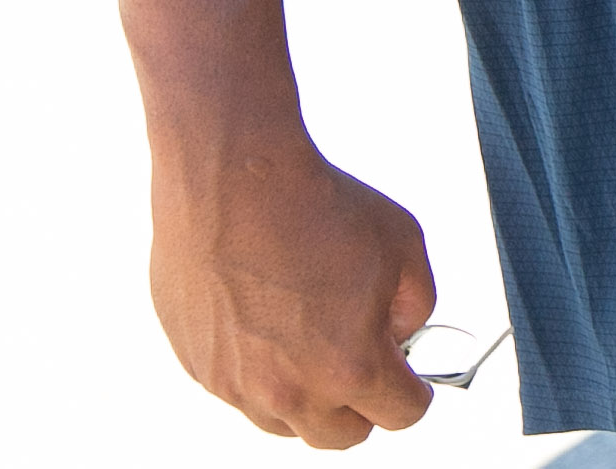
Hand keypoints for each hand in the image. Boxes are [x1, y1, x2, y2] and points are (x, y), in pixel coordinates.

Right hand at [149, 139, 437, 446]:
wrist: (234, 180)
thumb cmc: (315, 207)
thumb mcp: (404, 247)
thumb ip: (414, 306)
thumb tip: (401, 336)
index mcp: (349, 367)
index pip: (401, 415)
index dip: (415, 392)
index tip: (412, 378)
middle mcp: (289, 390)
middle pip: (341, 435)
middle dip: (362, 405)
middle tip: (365, 361)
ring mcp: (236, 385)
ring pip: (286, 422)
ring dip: (309, 396)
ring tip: (312, 336)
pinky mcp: (199, 368)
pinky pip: (241, 392)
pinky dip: (261, 372)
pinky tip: (269, 320)